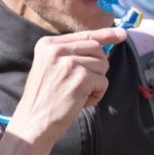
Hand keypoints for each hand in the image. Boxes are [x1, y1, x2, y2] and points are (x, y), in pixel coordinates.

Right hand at [9, 26, 126, 147]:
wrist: (33, 120)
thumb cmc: (44, 98)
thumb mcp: (50, 67)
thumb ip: (71, 53)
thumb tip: (106, 43)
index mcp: (47, 44)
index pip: (83, 35)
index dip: (104, 35)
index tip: (121, 34)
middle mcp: (56, 49)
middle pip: (97, 48)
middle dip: (98, 66)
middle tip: (83, 82)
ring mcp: (68, 63)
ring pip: (103, 65)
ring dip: (96, 82)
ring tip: (77, 93)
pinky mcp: (80, 78)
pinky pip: (103, 82)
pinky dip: (96, 94)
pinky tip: (80, 101)